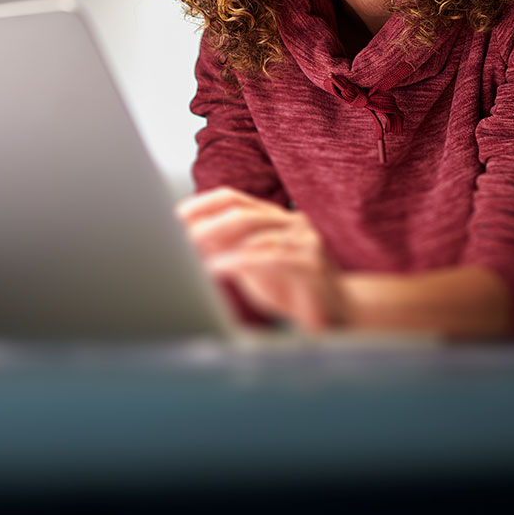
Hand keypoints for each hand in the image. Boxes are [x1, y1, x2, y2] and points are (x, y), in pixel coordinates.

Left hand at [176, 186, 346, 331]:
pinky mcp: (312, 263)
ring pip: (255, 233)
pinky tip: (217, 269)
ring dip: (217, 244)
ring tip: (190, 254)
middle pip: (241, 212)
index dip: (201, 204)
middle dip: (205, 225)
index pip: (234, 198)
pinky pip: (270, 257)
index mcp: (277, 218)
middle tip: (176, 237)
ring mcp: (306, 240)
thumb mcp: (254, 267)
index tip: (172, 215)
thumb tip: (187, 239)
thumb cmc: (292, 290)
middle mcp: (293, 222)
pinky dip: (238, 262)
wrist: (341, 316)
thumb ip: (229, 251)